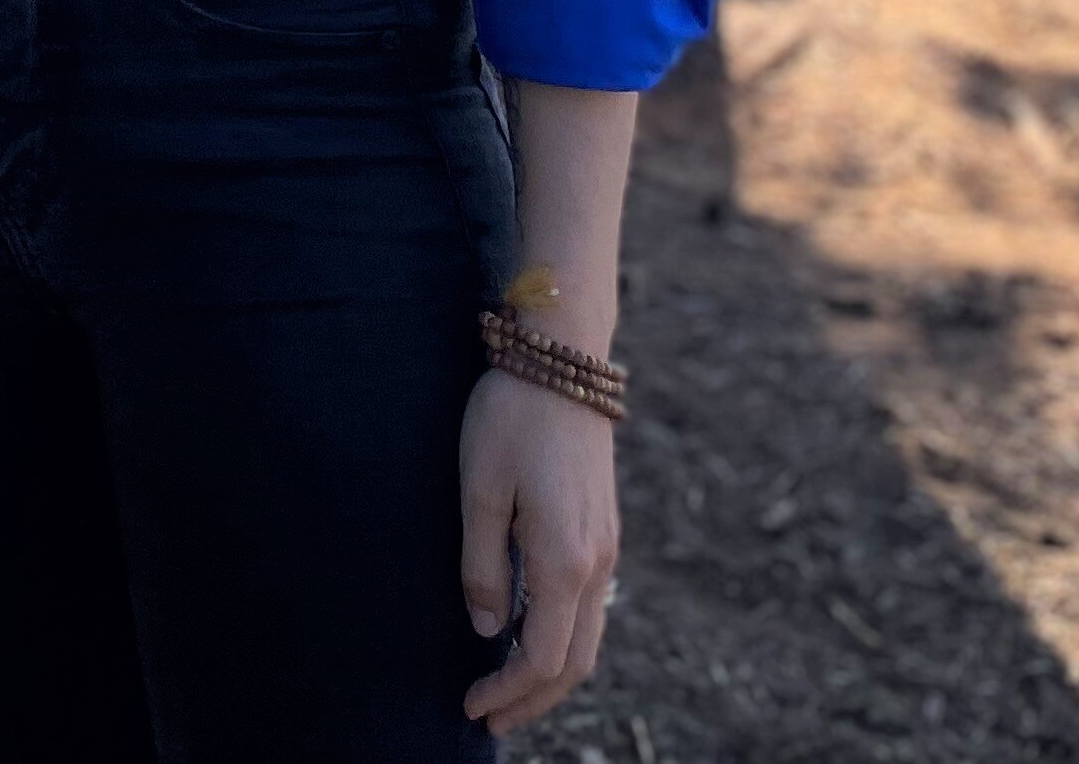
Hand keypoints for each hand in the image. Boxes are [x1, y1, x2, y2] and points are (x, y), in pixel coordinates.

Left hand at [460, 367, 617, 732]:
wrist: (562, 359)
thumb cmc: (511, 417)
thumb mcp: (478, 489)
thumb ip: (482, 565)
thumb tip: (487, 628)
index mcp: (565, 560)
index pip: (543, 658)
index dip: (508, 691)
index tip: (470, 705)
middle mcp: (597, 562)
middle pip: (577, 662)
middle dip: (534, 700)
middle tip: (491, 719)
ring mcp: (607, 546)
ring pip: (589, 635)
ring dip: (552, 673)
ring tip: (508, 689)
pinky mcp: (604, 529)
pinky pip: (590, 605)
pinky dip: (564, 637)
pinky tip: (530, 634)